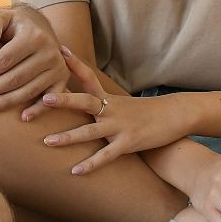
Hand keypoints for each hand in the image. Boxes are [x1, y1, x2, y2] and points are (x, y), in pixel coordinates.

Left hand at [0, 3, 70, 119]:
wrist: (38, 25)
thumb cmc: (11, 24)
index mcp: (33, 36)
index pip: (5, 59)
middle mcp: (50, 52)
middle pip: (16, 77)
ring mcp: (58, 67)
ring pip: (30, 90)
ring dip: (8, 101)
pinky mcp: (62, 79)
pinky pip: (51, 98)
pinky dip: (38, 110)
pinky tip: (23, 118)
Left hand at [40, 47, 191, 173]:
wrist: (176, 115)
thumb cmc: (146, 111)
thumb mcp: (122, 103)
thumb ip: (101, 103)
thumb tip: (81, 102)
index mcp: (108, 99)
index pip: (88, 77)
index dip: (74, 64)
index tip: (60, 49)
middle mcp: (111, 110)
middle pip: (84, 102)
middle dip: (64, 101)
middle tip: (44, 99)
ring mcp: (119, 127)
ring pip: (90, 132)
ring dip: (68, 137)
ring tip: (47, 141)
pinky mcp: (129, 143)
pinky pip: (106, 156)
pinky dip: (91, 164)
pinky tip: (76, 171)